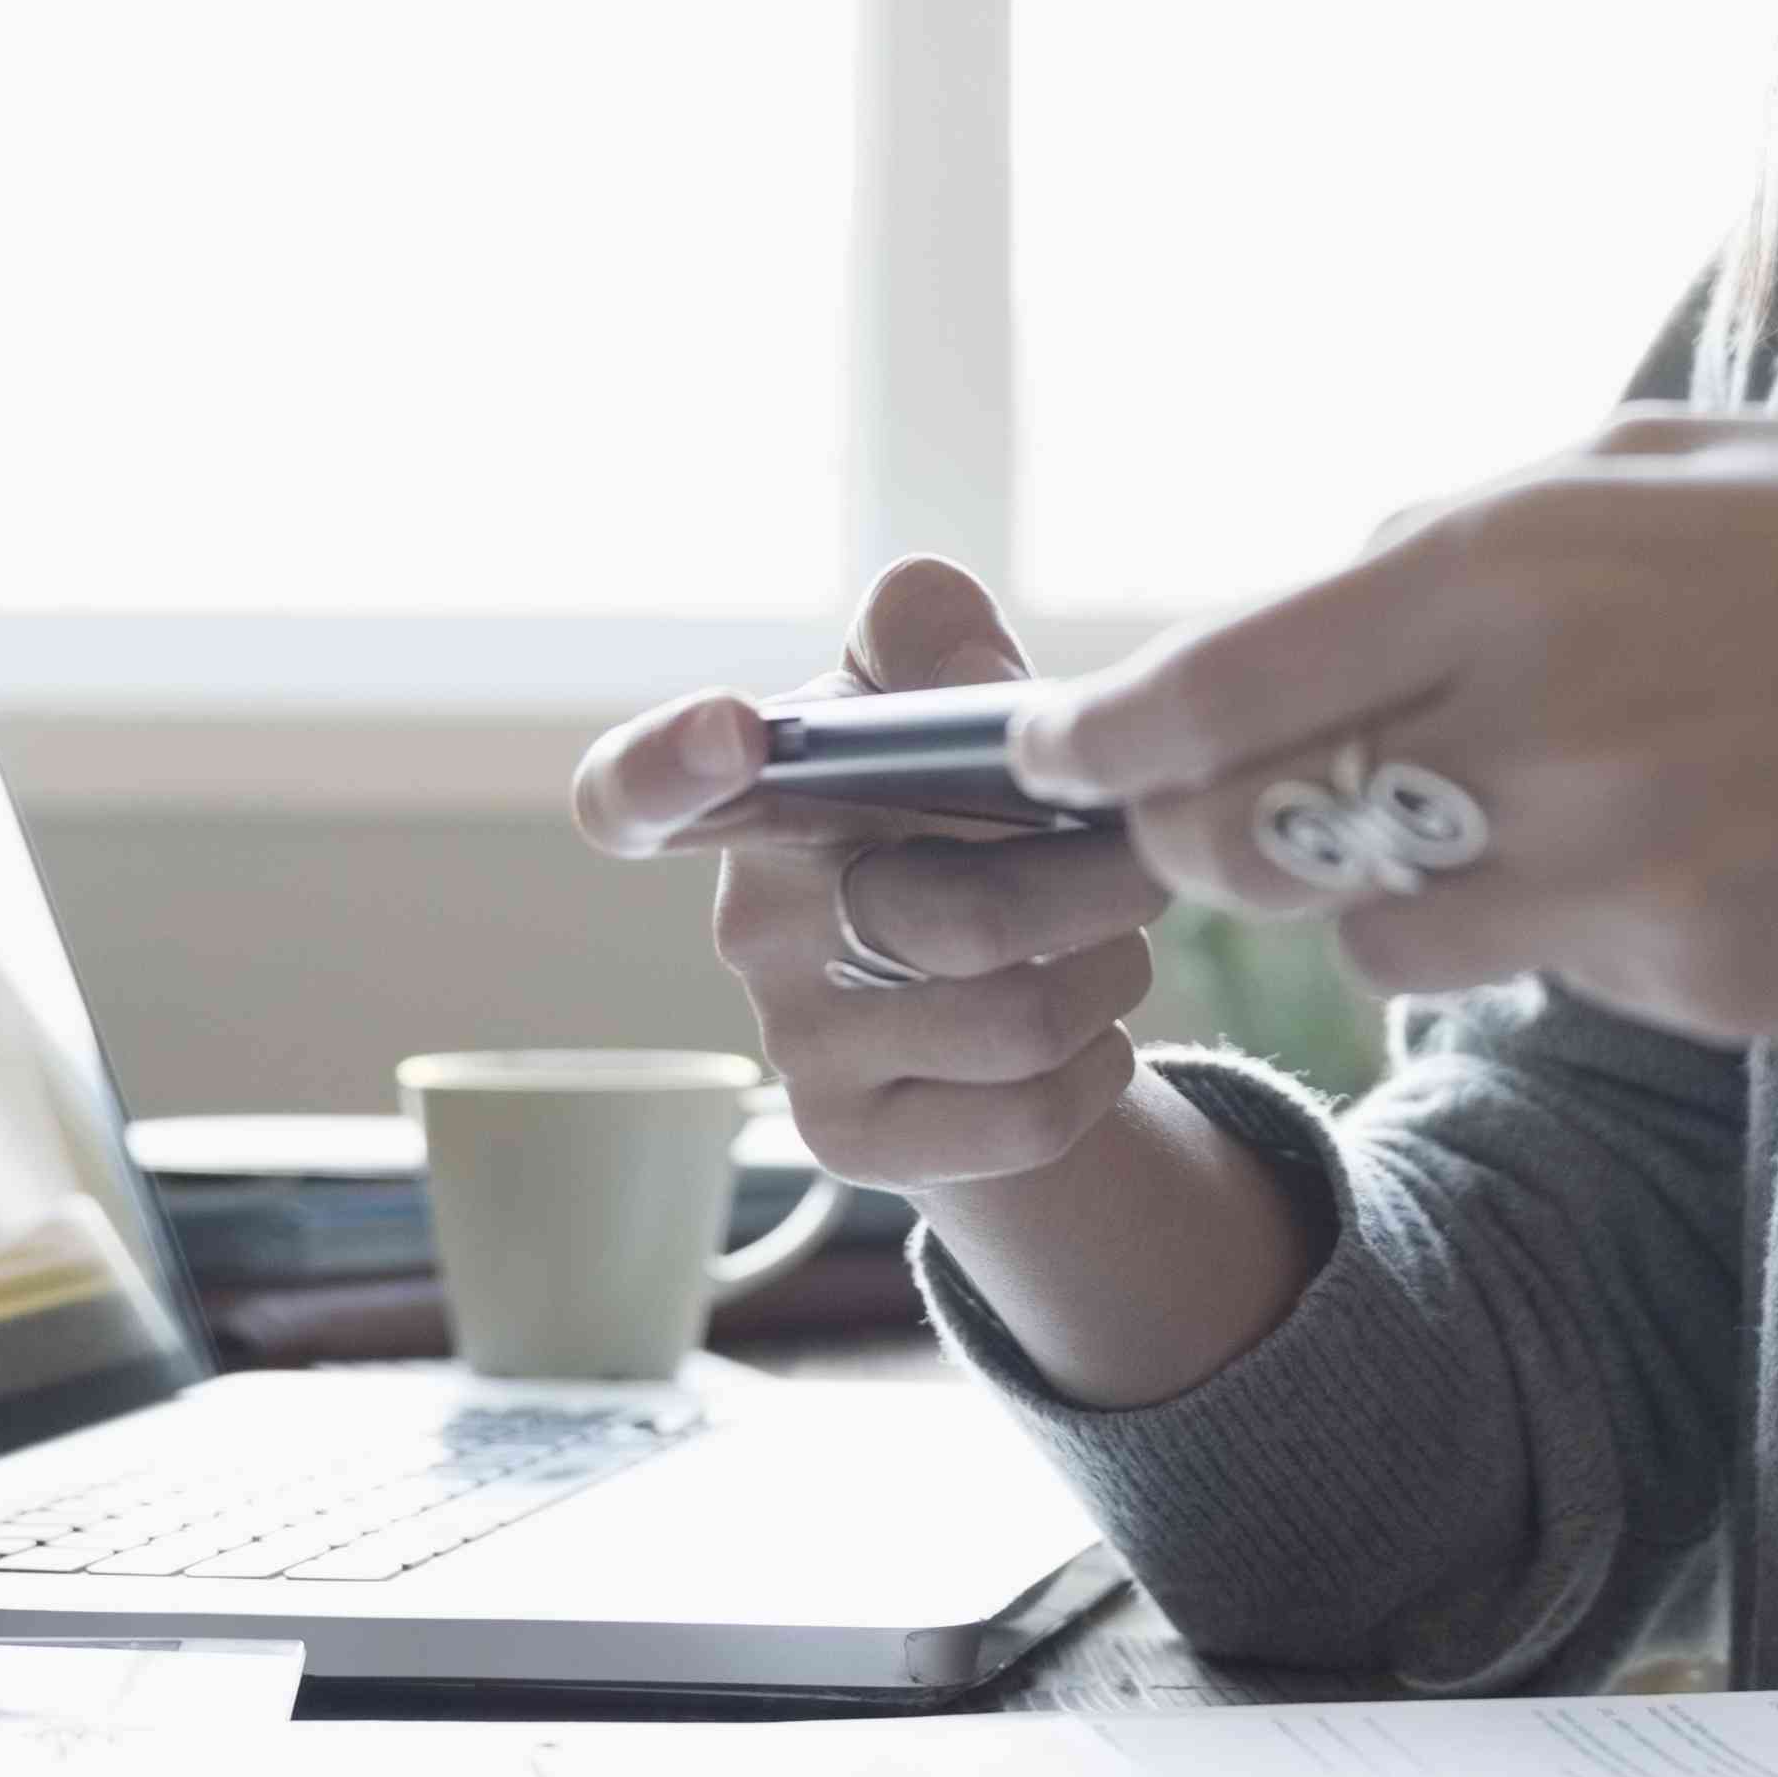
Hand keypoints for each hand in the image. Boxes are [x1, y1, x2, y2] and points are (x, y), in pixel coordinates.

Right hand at [568, 557, 1171, 1189]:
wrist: (987, 982)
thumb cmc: (949, 807)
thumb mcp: (933, 696)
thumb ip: (935, 635)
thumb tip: (982, 685)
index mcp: (754, 798)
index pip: (633, 789)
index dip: (664, 763)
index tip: (734, 732)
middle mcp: (753, 926)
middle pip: (965, 916)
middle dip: (1102, 884)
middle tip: (1144, 857)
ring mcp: (794, 1045)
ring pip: (1018, 1023)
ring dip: (1113, 972)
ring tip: (1112, 940)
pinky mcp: (850, 1142)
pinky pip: (1028, 1115)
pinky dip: (1101, 1064)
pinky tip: (1086, 1030)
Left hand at [1003, 410, 1777, 1045]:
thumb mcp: (1666, 463)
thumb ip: (1471, 527)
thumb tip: (1327, 575)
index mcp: (1505, 557)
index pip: (1212, 687)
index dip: (1096, 746)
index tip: (1039, 765)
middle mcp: (1530, 711)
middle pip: (1248, 837)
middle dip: (1221, 840)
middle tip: (1265, 820)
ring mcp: (1610, 857)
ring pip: (1379, 932)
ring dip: (1410, 893)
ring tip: (1562, 811)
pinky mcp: (1689, 968)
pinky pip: (1546, 976)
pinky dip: (1575, 935)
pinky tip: (1705, 858)